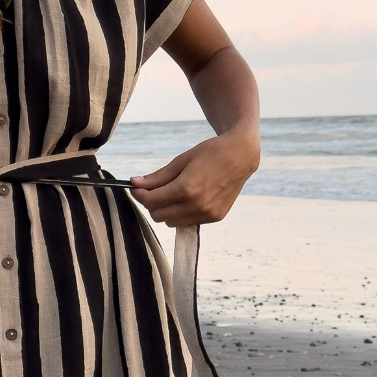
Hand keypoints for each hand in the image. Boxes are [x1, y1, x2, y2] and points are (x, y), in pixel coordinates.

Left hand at [128, 129, 258, 226]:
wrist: (241, 155)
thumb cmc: (211, 153)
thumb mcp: (181, 161)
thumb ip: (158, 176)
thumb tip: (135, 183)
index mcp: (186, 189)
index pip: (151, 201)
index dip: (139, 195)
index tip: (135, 187)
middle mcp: (197, 205)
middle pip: (159, 215)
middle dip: (151, 203)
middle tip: (152, 190)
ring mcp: (207, 214)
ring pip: (172, 222)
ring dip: (165, 210)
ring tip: (171, 193)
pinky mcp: (215, 217)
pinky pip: (187, 222)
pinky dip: (181, 213)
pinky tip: (187, 198)